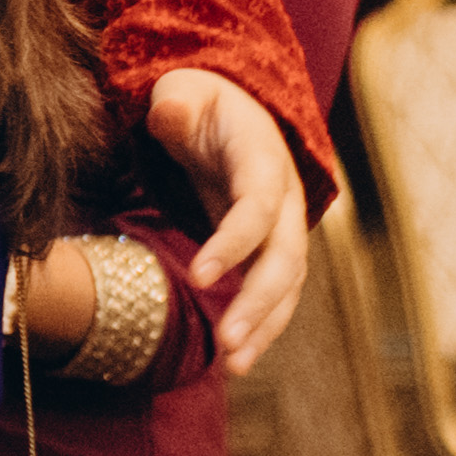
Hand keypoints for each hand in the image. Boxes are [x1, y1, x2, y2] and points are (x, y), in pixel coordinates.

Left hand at [143, 71, 311, 372]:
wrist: (234, 112)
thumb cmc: (202, 102)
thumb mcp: (186, 89)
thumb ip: (177, 103)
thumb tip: (168, 112)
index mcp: (264, 159)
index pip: (258, 206)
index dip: (234, 242)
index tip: (199, 276)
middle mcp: (285, 201)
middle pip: (285, 257)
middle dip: (259, 302)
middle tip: (229, 342)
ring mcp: (283, 229)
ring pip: (286, 285)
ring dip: (264, 326)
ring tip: (234, 365)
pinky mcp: (269, 252)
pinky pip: (274, 295)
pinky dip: (260, 327)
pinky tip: (237, 360)